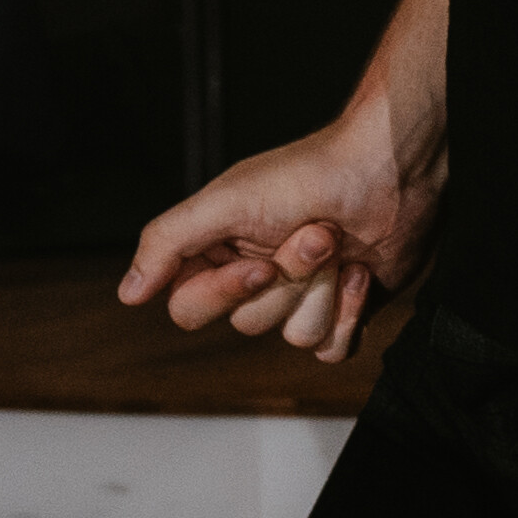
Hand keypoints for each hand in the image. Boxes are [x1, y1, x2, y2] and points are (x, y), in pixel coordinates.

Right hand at [117, 111, 439, 364]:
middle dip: (288, 280)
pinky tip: (360, 271)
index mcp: (219, 251)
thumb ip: (166, 243)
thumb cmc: (311, 172)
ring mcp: (300, 295)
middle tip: (313, 236)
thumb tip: (128, 293)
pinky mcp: (342, 309)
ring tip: (339, 244)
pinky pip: (331, 347)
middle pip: (247, 323)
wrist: (389, 170)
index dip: (225, 292)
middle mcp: (256, 277)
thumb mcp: (224, 200)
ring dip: (322, 290)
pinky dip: (350, 310)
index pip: (190, 309)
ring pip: (293, 336)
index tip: (258, 262)